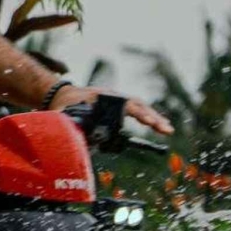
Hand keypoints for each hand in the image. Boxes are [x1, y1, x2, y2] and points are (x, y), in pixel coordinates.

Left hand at [49, 84, 174, 135]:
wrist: (64, 96)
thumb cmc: (64, 105)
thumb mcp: (63, 113)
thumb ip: (66, 123)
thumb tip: (70, 134)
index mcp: (102, 97)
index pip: (125, 104)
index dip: (138, 113)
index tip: (149, 122)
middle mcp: (114, 96)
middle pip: (137, 105)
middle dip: (153, 117)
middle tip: (166, 130)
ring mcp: (118, 100)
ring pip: (140, 107)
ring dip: (154, 117)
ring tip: (167, 129)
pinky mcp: (119, 106)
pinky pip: (138, 110)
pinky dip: (149, 116)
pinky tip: (159, 125)